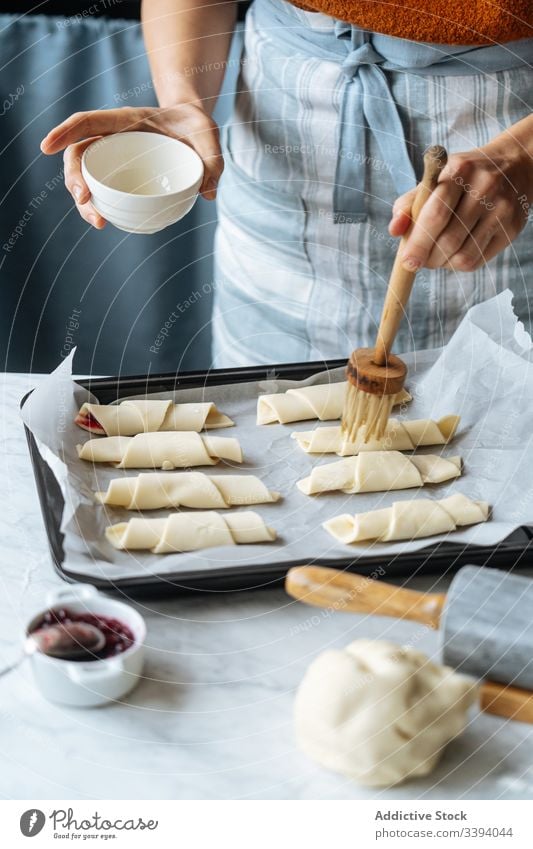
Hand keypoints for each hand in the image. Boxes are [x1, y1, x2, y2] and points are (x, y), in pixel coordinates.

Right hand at [40, 104, 222, 227]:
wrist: (194, 127)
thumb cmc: (196, 127)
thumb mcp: (209, 136)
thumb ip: (213, 161)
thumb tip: (210, 195)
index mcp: (126, 121)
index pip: (88, 122)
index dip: (64, 133)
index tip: (46, 147)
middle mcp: (113, 138)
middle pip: (80, 156)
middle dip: (75, 179)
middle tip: (86, 202)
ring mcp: (114, 158)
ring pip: (87, 178)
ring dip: (85, 202)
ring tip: (99, 222)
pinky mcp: (121, 176)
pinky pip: (103, 190)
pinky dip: (99, 206)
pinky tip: (106, 221)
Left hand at [389, 139, 532, 271]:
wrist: (514, 165)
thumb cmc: (462, 177)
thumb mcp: (435, 179)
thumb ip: (409, 203)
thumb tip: (394, 230)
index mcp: (460, 170)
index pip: (436, 213)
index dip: (418, 242)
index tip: (407, 261)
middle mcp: (485, 188)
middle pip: (449, 239)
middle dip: (427, 258)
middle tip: (416, 262)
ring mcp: (501, 209)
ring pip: (462, 255)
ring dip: (441, 264)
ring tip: (434, 256)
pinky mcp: (511, 229)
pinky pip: (476, 260)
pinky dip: (457, 264)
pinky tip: (453, 254)